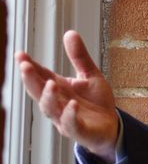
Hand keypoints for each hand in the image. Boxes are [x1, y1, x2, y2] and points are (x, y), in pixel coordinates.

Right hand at [16, 30, 118, 160]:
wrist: (111, 125)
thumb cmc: (96, 101)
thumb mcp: (90, 75)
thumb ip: (79, 57)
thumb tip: (69, 32)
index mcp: (59, 88)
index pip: (40, 76)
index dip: (30, 66)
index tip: (20, 55)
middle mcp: (57, 103)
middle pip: (38, 92)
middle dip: (31, 80)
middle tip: (25, 66)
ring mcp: (65, 118)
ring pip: (50, 109)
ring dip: (49, 96)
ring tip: (51, 83)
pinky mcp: (79, 130)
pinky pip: (71, 124)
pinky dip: (70, 115)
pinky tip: (72, 105)